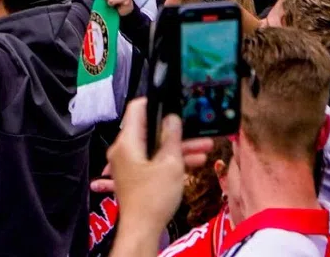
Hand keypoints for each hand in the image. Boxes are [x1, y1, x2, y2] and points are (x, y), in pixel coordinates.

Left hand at [101, 99, 186, 240]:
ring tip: (205, 148)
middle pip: (151, 130)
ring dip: (179, 147)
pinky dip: (171, 160)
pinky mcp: (136, 176)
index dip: (156, 101)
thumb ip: (172, 137)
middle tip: (198, 129)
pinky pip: (154, 161)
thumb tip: (172, 118)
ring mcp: (129, 164)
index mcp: (127, 142)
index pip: (137, 109)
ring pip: (156, 147)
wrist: (142, 229)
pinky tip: (193, 163)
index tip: (173, 100)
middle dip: (177, 130)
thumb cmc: (153, 198)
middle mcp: (124, 150)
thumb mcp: (170, 163)